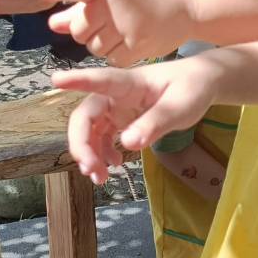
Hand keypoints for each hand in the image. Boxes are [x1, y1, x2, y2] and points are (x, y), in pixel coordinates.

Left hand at [38, 0, 194, 67]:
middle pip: (79, 30)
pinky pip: (111, 60)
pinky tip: (131, 42)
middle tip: (108, 23)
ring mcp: (126, 24)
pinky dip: (118, 56)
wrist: (185, 6)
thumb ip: (81, 8)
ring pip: (93, 48)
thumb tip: (53, 24)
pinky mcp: (137, 44)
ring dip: (103, 45)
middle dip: (87, 32)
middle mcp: (115, 1)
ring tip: (124, 31)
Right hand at [53, 61, 220, 181]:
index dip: (77, 80)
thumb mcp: (180, 107)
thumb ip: (155, 123)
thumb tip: (127, 144)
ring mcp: (117, 107)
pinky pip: (102, 137)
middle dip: (81, 142)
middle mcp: (117, 94)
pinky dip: (102, 153)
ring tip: (100, 178)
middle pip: (86, 115)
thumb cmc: (192, 88)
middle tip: (90, 169)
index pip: (100, 79)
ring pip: (90, 129)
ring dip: (89, 153)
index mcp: (130, 83)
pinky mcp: (121, 119)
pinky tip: (114, 165)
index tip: (55, 79)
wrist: (202, 84)